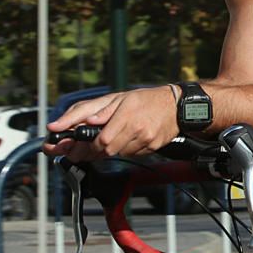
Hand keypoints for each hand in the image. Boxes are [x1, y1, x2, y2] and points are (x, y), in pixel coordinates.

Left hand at [43, 86, 178, 161]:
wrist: (175, 105)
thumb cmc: (145, 100)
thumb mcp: (117, 98)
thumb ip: (94, 111)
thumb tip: (77, 122)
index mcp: (126, 114)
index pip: (102, 139)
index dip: (89, 144)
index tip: (82, 143)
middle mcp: (137, 128)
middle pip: (108, 150)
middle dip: (97, 148)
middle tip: (94, 142)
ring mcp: (146, 140)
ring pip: (119, 154)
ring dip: (112, 148)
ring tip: (117, 135)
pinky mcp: (152, 148)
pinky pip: (131, 154)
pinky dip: (126, 149)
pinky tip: (129, 137)